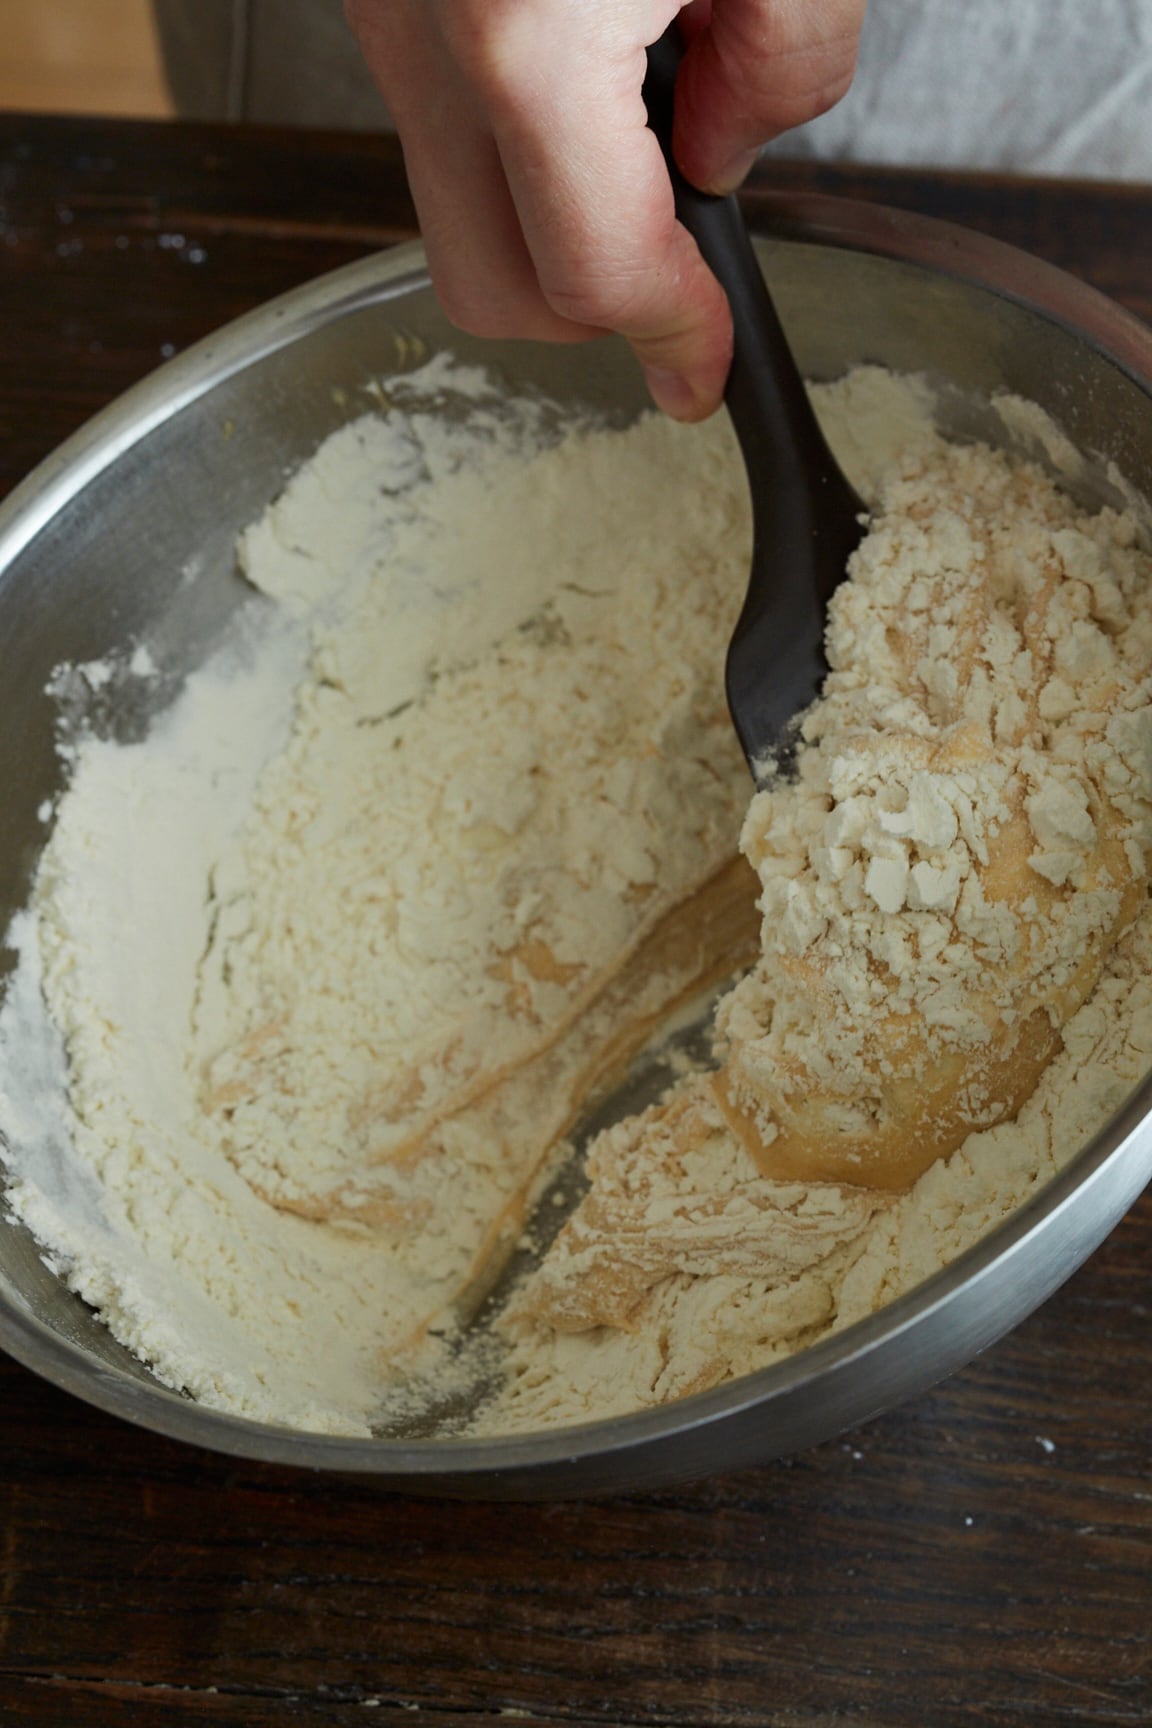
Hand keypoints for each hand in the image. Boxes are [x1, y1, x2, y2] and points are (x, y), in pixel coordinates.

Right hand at [346, 0, 865, 419]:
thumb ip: (785, 58)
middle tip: (679, 266)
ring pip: (451, 209)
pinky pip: (441, 117)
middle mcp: (419, 28)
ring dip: (552, 215)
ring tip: (646, 108)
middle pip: (491, 288)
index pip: (597, 274)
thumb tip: (720, 153)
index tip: (707, 368)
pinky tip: (596, 51)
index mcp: (523, 33)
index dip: (674, 338)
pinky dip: (518, 133)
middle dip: (595, 314)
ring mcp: (381, 5)